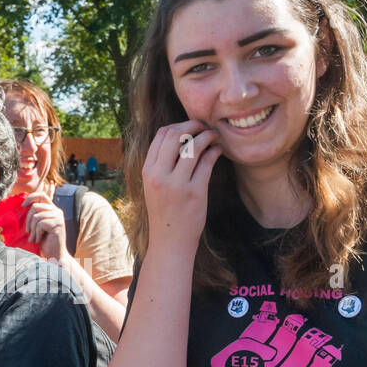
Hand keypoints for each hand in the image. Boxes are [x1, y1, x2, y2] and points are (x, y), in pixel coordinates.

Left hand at [21, 192, 65, 259]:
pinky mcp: (58, 224)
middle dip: (28, 220)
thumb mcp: (37, 226)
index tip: (22, 206)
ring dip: (32, 229)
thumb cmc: (44, 242)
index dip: (31, 197)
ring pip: (37, 217)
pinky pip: (40, 224)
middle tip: (28, 232)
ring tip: (34, 238)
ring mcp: (58, 217)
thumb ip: (35, 215)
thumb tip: (22, 205)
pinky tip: (39, 240)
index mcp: (52, 209)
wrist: (54, 255)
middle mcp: (57, 211)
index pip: (41, 195)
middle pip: (35, 207)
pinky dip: (37, 234)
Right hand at [141, 120, 221, 251]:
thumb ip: (162, 163)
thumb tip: (179, 135)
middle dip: (194, 125)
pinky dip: (215, 151)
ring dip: (208, 136)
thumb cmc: (165, 212)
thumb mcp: (154, 186)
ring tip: (215, 137)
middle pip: (176, 134)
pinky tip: (218, 151)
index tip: (191, 126)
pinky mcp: (195, 192)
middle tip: (205, 127)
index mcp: (148, 171)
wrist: (170, 241)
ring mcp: (177, 184)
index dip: (179, 124)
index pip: (161, 134)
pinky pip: (207, 162)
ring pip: (194, 145)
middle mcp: (159, 175)